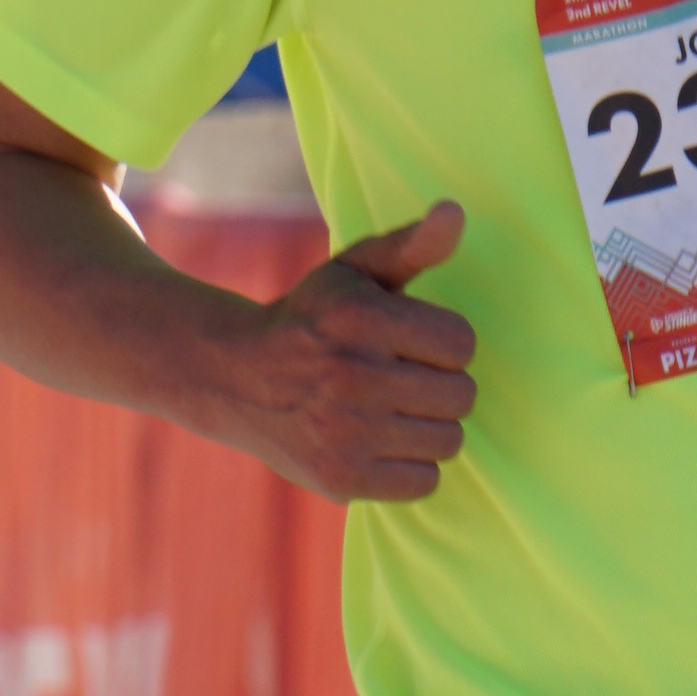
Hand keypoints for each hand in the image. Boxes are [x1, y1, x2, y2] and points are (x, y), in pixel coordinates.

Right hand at [228, 200, 476, 502]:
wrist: (234, 377)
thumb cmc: (313, 318)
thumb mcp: (355, 271)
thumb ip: (412, 245)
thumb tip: (456, 213)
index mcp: (360, 318)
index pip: (462, 344)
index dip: (441, 343)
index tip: (407, 343)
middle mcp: (352, 376)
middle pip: (461, 396)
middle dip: (437, 385)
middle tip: (398, 379)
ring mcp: (345, 433)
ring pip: (449, 441)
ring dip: (427, 427)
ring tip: (389, 410)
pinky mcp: (342, 478)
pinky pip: (425, 482)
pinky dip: (410, 466)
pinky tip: (378, 443)